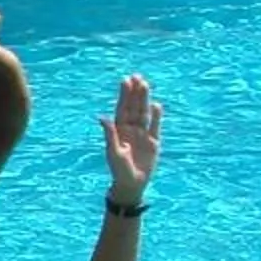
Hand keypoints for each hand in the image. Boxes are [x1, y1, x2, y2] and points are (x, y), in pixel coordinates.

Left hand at [99, 73, 160, 202]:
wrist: (132, 183)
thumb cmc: (118, 169)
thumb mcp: (113, 152)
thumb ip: (110, 134)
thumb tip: (103, 117)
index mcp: (119, 130)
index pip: (122, 108)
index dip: (124, 95)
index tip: (125, 80)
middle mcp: (131, 129)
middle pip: (134, 107)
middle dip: (135, 93)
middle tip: (137, 76)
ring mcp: (143, 134)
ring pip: (144, 113)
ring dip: (145, 99)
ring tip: (145, 85)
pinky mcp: (154, 141)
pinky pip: (155, 126)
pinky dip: (157, 116)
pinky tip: (157, 105)